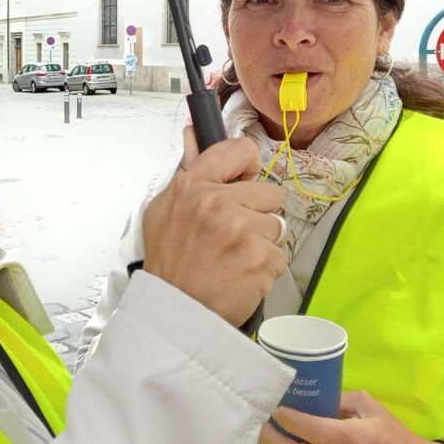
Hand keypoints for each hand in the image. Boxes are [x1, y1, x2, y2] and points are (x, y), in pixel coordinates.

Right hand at [142, 126, 287, 326]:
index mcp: (194, 185)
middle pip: (269, 194)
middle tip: (233, 235)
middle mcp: (219, 203)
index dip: (248, 165)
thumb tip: (194, 132)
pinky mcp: (261, 259)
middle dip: (257, 214)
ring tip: (234, 259)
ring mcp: (242, 231)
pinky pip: (279, 255)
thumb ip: (188, 172)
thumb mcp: (163, 209)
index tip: (244, 180)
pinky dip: (265, 268)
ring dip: (262, 243)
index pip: (238, 151)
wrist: (174, 310)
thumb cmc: (169, 261)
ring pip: (276, 226)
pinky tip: (241, 275)